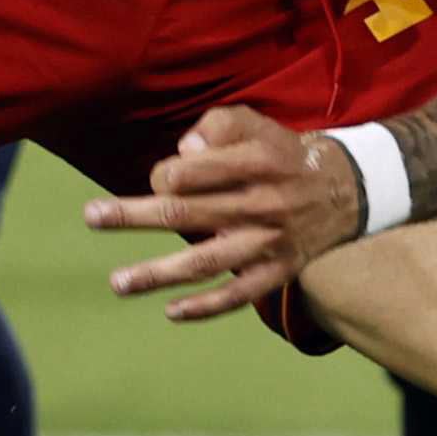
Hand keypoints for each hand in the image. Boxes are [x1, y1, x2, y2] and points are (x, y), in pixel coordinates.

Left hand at [81, 105, 366, 323]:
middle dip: (133, 216)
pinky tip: (170, 311)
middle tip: (91, 215)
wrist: (344, 190)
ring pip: (206, 263)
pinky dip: (205, 308)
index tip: (158, 178)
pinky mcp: (277, 272)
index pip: (192, 172)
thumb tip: (183, 150)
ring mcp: (269, 244)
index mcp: (256, 162)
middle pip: (187, 213)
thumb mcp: (255, 124)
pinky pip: (238, 297)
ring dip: (158, 274)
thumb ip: (217, 126)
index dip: (163, 175)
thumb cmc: (279, 153)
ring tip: (117, 283)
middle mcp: (263, 204)